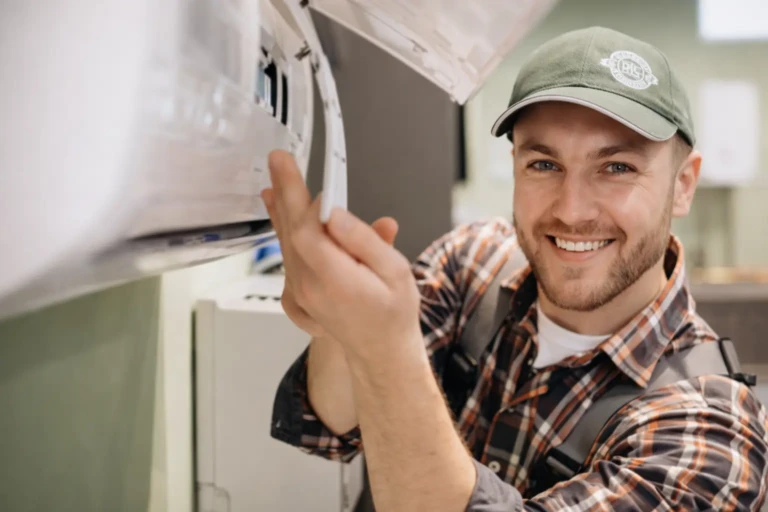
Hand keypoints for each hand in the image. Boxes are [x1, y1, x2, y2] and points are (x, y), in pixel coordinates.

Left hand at [261, 150, 422, 363]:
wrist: (381, 351)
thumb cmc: (394, 312)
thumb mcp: (395, 272)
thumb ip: (365, 241)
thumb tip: (336, 214)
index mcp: (335, 280)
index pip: (308, 232)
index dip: (306, 202)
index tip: (308, 176)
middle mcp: (310, 286)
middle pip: (291, 232)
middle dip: (286, 192)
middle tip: (278, 159)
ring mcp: (300, 292)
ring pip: (286, 243)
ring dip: (281, 210)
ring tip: (274, 181)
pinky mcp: (298, 293)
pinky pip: (288, 257)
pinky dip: (285, 233)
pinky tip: (283, 218)